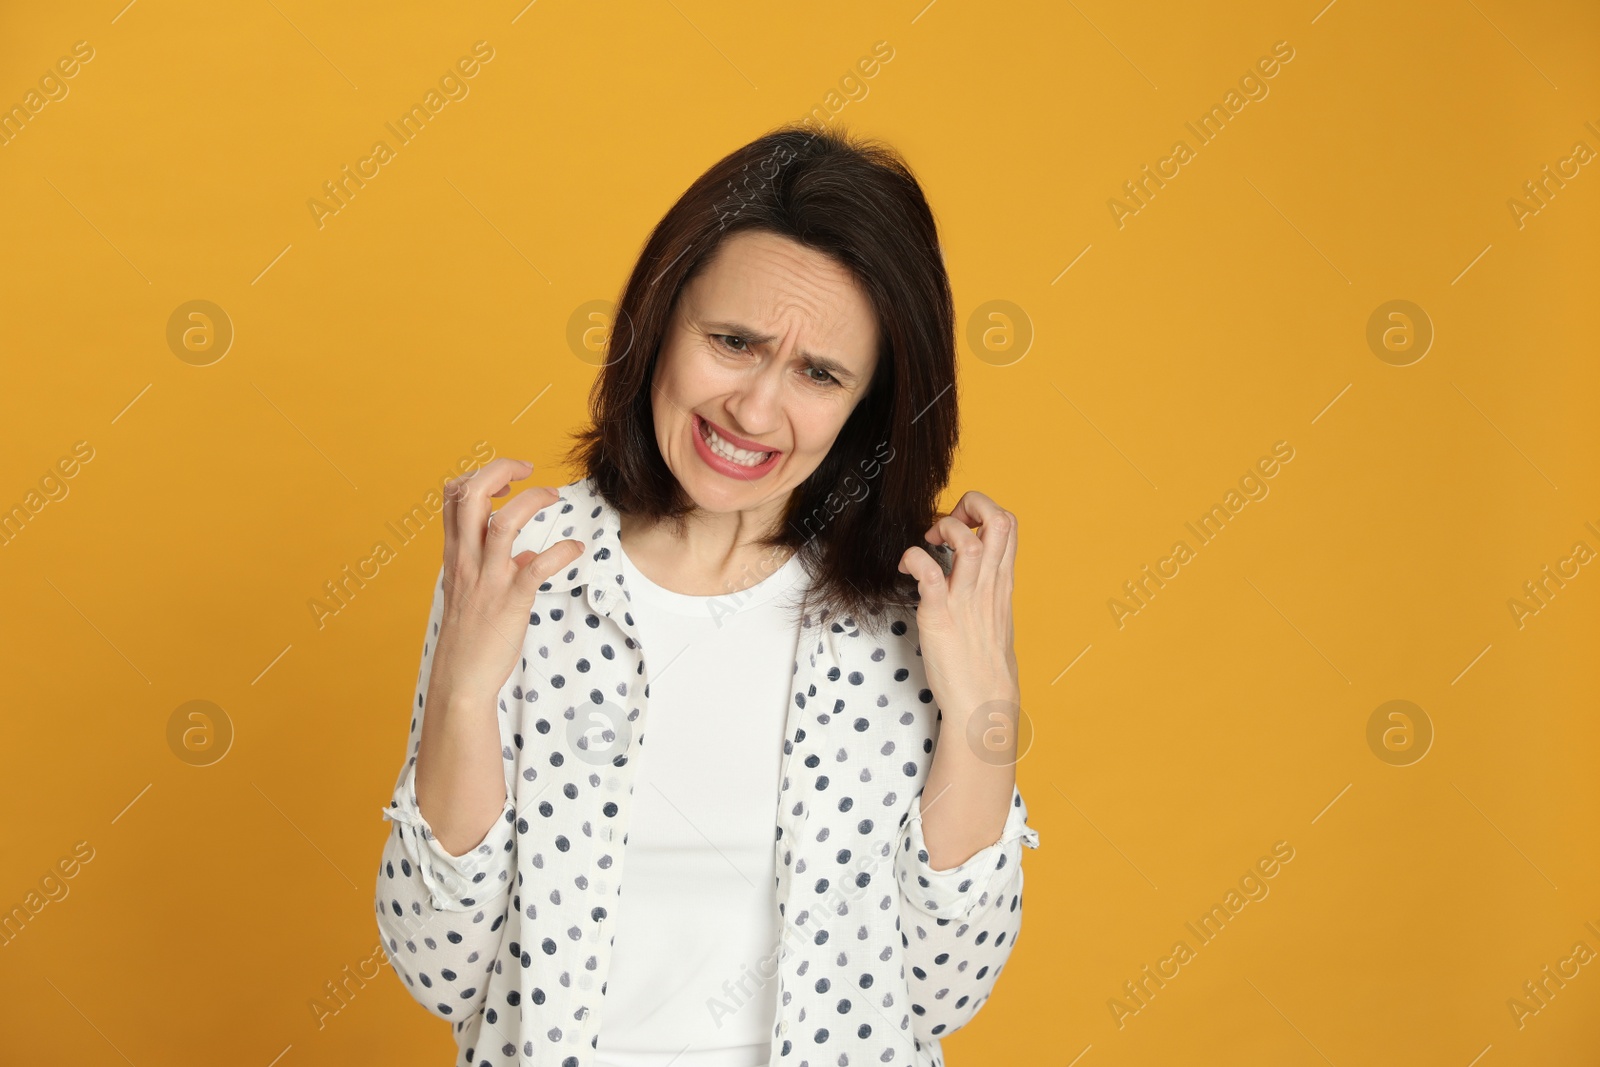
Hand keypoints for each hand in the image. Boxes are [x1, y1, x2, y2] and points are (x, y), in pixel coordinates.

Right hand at [429, 458, 584, 704]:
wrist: (461, 680)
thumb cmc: (469, 635)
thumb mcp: (472, 593)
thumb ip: (494, 568)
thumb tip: (528, 555)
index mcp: (455, 554)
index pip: (452, 496)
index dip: (477, 475)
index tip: (505, 481)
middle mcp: (467, 560)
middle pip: (472, 495)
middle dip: (500, 469)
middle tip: (528, 468)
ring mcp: (488, 579)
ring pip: (504, 522)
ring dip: (533, 500)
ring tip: (553, 496)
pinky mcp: (511, 601)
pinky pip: (537, 566)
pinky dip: (561, 550)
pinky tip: (576, 548)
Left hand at [896, 491, 1018, 721]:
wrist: (983, 702)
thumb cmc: (984, 661)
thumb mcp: (996, 613)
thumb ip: (988, 584)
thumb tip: (976, 564)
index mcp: (1001, 581)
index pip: (1008, 524)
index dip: (983, 509)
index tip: (960, 524)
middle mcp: (988, 585)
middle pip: (999, 520)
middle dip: (970, 504)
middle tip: (944, 527)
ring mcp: (965, 599)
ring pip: (968, 541)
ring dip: (944, 529)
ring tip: (928, 544)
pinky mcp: (940, 616)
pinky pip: (929, 573)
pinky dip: (914, 559)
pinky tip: (906, 567)